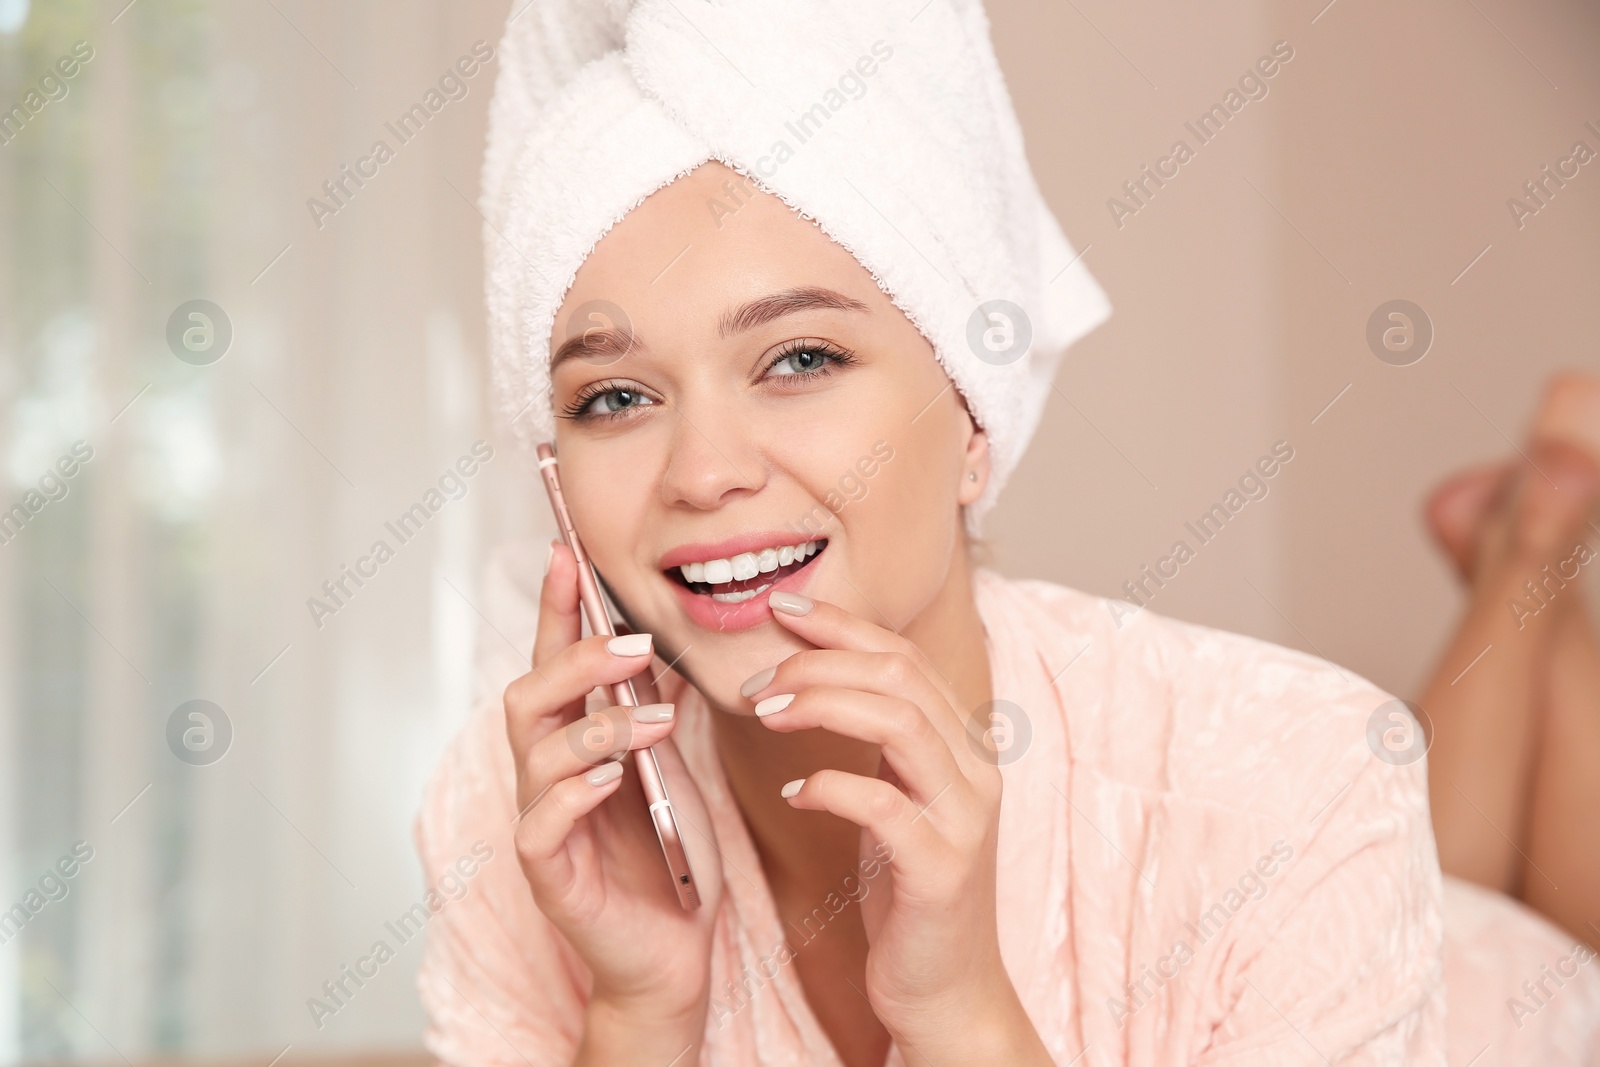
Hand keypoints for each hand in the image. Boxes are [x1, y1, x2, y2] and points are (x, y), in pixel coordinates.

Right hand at [505, 541, 723, 1030]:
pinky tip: (611, 777)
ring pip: (535, 751)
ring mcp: (542, 823)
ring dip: (596, 724)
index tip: (565, 551)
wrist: (676, 948)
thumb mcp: (673, 762)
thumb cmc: (670, 854)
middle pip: (530, 695)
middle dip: (578, 659)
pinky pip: (541, 824)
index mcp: (573, 742)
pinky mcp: (549, 875)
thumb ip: (655, 705)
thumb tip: (664, 634)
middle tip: (636, 645)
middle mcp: (545, 775)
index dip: (556, 608)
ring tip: (654, 722)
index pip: (554, 662)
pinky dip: (574, 793)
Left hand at [740, 592, 1049, 1061]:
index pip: (904, 655)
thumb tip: (815, 676)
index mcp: (962, 745)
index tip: (782, 611)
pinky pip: (883, 805)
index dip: (842, 624)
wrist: (945, 989)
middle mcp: (975, 771)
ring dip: (821, 705)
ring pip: (899, 723)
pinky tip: (794, 791)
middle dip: (819, 663)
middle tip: (756, 682)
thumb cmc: (907, 891)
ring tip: (765, 715)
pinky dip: (830, 785)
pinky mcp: (940, 870)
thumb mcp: (894, 798)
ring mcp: (963, 819)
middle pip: (900, 676)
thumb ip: (877, 741)